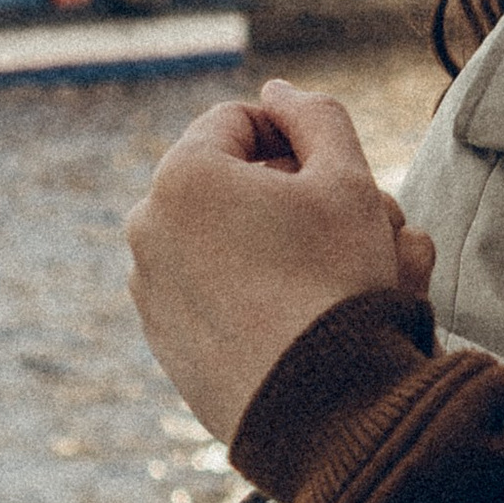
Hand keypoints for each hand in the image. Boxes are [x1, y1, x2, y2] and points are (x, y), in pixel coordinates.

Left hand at [126, 78, 416, 445]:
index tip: (341, 173)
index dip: (298, 136)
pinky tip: (309, 318)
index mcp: (183, 176)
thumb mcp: (348, 179)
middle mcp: (149, 229)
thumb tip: (277, 91)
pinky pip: (213, 294)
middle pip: (232, 184)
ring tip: (345, 280)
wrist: (323, 411)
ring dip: (282, 246)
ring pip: (226, 241)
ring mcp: (151, 291)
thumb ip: (314, 115)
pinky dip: (257, 294)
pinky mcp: (164, 343)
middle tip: (355, 229)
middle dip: (294, 197)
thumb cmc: (339, 283)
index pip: (240, 121)